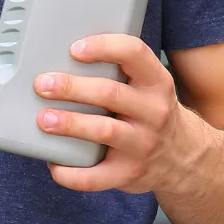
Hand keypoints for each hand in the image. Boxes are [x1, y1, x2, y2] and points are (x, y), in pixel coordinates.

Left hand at [32, 33, 200, 193]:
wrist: (181, 157)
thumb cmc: (149, 112)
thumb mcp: (148, 86)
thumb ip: (118, 69)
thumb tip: (61, 57)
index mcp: (156, 82)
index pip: (134, 53)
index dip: (103, 47)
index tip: (74, 49)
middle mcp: (153, 112)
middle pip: (109, 93)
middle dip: (71, 87)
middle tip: (42, 84)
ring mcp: (142, 145)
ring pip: (104, 130)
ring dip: (70, 123)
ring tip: (44, 119)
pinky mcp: (129, 174)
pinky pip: (96, 177)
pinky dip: (70, 172)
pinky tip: (54, 163)